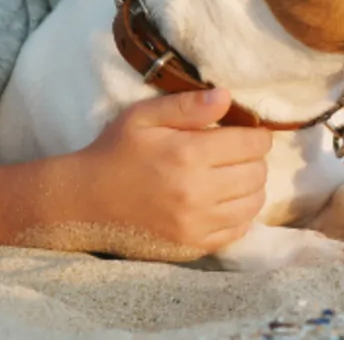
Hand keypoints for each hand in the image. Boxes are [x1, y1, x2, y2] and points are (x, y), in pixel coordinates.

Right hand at [74, 88, 271, 259]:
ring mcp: (196, 224)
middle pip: (257, 173)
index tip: (247, 132)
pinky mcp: (193, 246)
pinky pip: (238, 230)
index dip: (256, 134)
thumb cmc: (115, 152)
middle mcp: (197, 192)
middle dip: (254, 158)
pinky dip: (240, 213)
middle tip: (237, 153)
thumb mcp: (144, 116)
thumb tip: (227, 97)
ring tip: (232, 175)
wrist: (85, 202)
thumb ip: (187, 105)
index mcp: (188, 154)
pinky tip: (223, 200)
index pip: (252, 144)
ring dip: (251, 186)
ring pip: (253, 203)